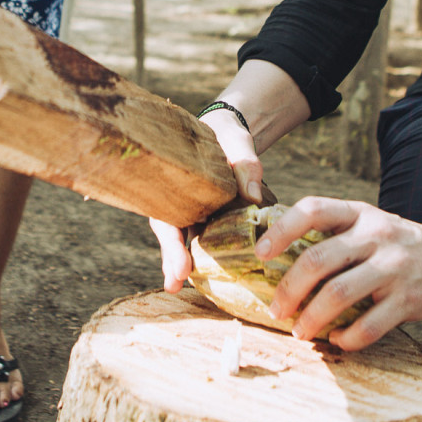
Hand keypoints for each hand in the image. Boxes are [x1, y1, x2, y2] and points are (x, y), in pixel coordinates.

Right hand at [150, 103, 275, 292]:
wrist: (227, 134)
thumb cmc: (227, 137)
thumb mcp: (237, 144)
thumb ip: (245, 166)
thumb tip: (254, 198)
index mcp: (177, 182)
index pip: (167, 218)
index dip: (171, 244)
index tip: (180, 267)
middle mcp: (178, 201)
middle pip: (170, 235)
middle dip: (171, 260)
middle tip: (174, 282)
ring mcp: (190, 213)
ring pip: (182, 241)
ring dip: (180, 264)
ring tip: (178, 287)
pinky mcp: (205, 220)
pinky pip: (201, 241)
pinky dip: (202, 258)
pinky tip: (208, 279)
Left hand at [259, 197, 421, 350]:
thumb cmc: (406, 244)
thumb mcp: (374, 224)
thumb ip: (338, 234)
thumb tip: (282, 259)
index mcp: (361, 213)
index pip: (312, 209)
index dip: (280, 230)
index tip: (261, 253)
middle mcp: (376, 236)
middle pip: (317, 259)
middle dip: (289, 290)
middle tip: (276, 310)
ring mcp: (395, 268)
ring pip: (338, 295)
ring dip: (311, 319)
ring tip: (300, 331)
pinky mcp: (411, 300)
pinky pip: (369, 326)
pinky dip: (347, 339)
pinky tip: (338, 342)